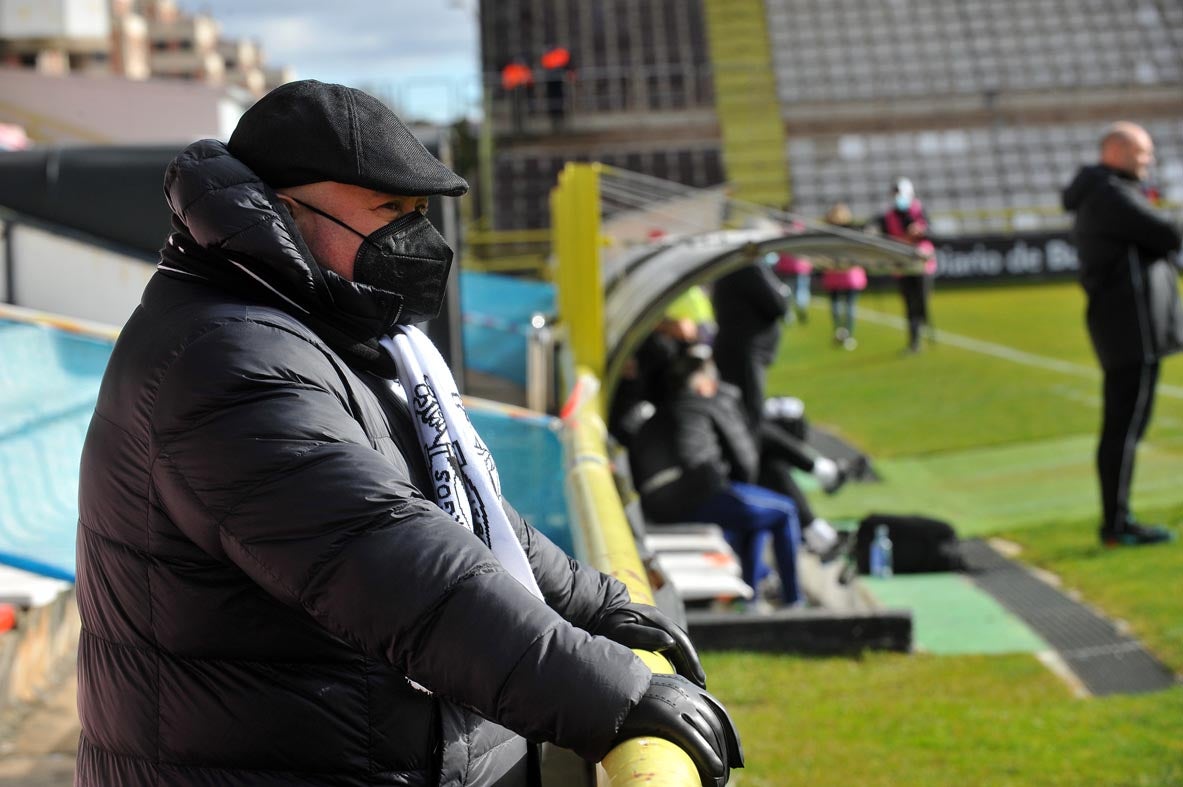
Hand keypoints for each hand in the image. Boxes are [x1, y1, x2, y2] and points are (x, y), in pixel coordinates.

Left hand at [595, 602, 705, 687]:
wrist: (595, 613)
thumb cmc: (606, 626)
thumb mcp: (623, 631)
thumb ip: (644, 635)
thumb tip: (670, 642)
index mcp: (656, 619)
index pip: (681, 641)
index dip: (691, 660)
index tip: (698, 679)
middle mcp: (660, 620)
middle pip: (683, 644)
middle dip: (693, 664)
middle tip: (701, 685)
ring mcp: (656, 625)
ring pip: (678, 646)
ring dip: (687, 663)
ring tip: (694, 683)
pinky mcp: (650, 631)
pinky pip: (669, 647)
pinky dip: (677, 661)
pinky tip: (678, 675)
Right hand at [613, 674, 743, 786]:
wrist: (598, 689)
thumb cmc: (620, 700)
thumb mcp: (650, 700)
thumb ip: (667, 709)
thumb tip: (679, 730)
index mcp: (682, 685)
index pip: (717, 710)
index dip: (730, 735)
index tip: (735, 757)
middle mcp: (683, 690)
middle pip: (715, 723)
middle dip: (726, 750)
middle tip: (726, 773)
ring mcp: (673, 700)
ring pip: (707, 732)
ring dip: (718, 758)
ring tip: (718, 780)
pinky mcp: (663, 713)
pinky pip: (693, 737)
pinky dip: (707, 755)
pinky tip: (714, 770)